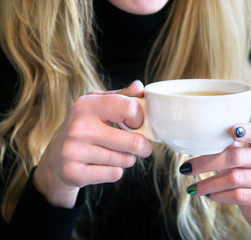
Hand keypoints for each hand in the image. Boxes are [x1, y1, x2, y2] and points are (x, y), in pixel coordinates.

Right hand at [33, 81, 152, 207]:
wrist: (55, 158)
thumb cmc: (85, 126)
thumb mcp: (99, 105)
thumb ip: (122, 96)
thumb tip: (139, 87)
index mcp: (87, 105)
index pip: (130, 108)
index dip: (140, 118)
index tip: (136, 124)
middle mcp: (79, 127)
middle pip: (134, 142)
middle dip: (143, 146)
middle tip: (141, 146)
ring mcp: (74, 151)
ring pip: (126, 160)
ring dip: (127, 158)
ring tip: (115, 153)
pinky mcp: (74, 173)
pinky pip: (115, 174)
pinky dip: (115, 171)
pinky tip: (103, 165)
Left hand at [180, 122, 250, 237]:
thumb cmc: (249, 174)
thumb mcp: (241, 159)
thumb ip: (227, 147)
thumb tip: (199, 140)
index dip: (246, 130)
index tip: (231, 130)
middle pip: (237, 157)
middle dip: (207, 163)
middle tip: (185, 168)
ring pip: (236, 178)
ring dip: (209, 183)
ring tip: (192, 188)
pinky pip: (241, 196)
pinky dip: (221, 195)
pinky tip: (210, 195)